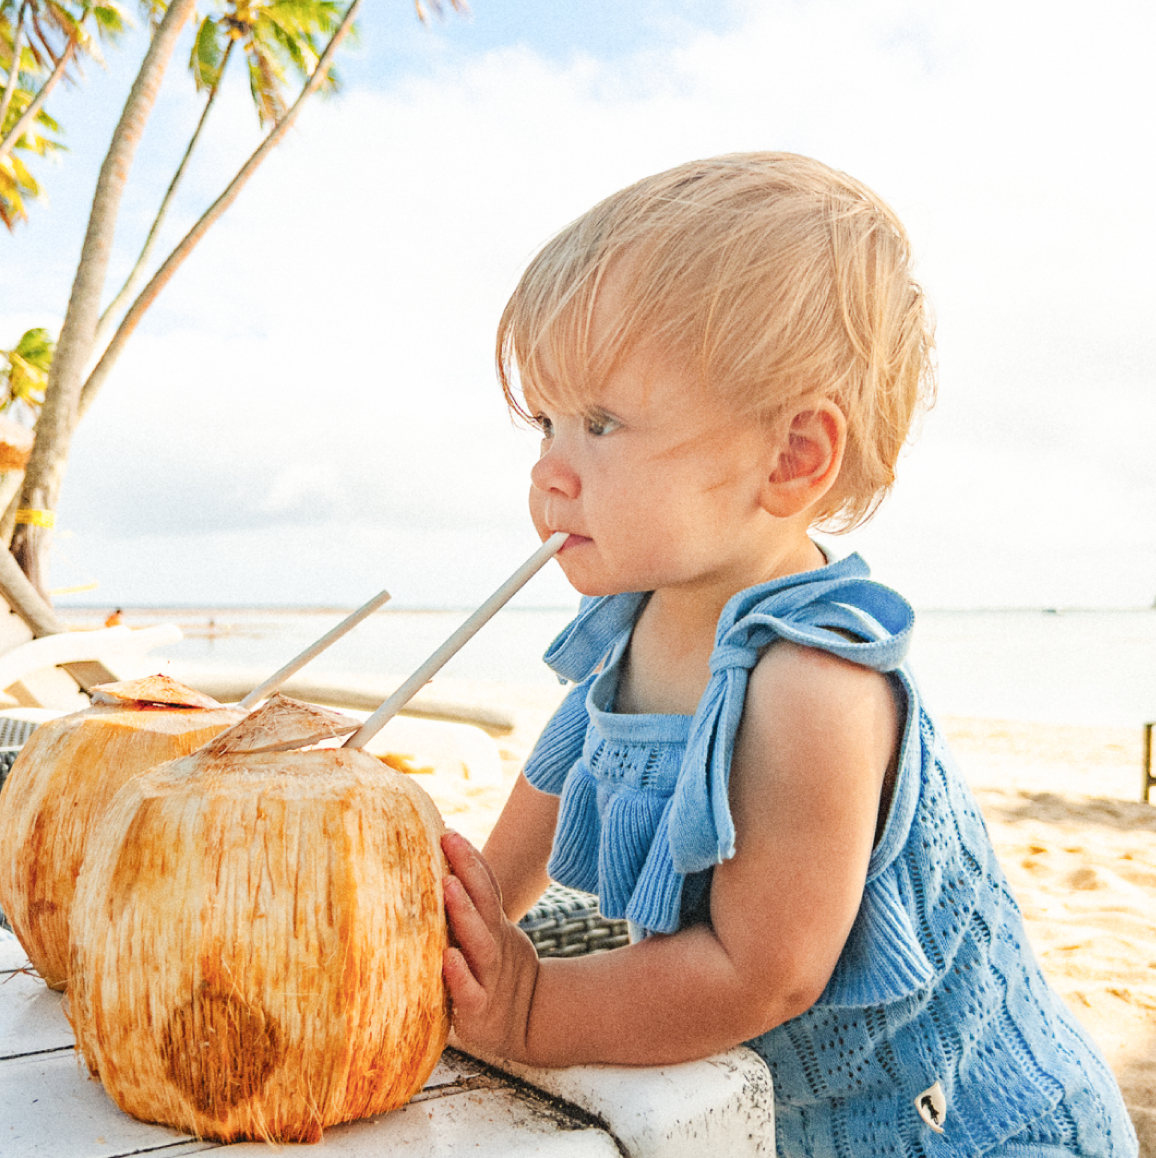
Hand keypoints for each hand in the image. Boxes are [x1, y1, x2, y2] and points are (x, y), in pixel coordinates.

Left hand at [441, 830, 540, 1061]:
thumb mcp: (491, 938)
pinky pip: (470, 991)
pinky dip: (460, 975)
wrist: (527, 1025)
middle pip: (485, 902)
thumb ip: (470, 911)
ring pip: (480, 942)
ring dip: (464, 912)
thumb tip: (434, 874)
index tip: (449, 831)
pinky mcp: (479, 1009)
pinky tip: (447, 958)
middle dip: (468, 869)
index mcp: (495, 927)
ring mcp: (490, 976)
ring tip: (447, 885)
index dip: (472, 859)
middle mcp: (494, 945)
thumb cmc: (494, 975)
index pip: (487, 886)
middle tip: (449, 840)